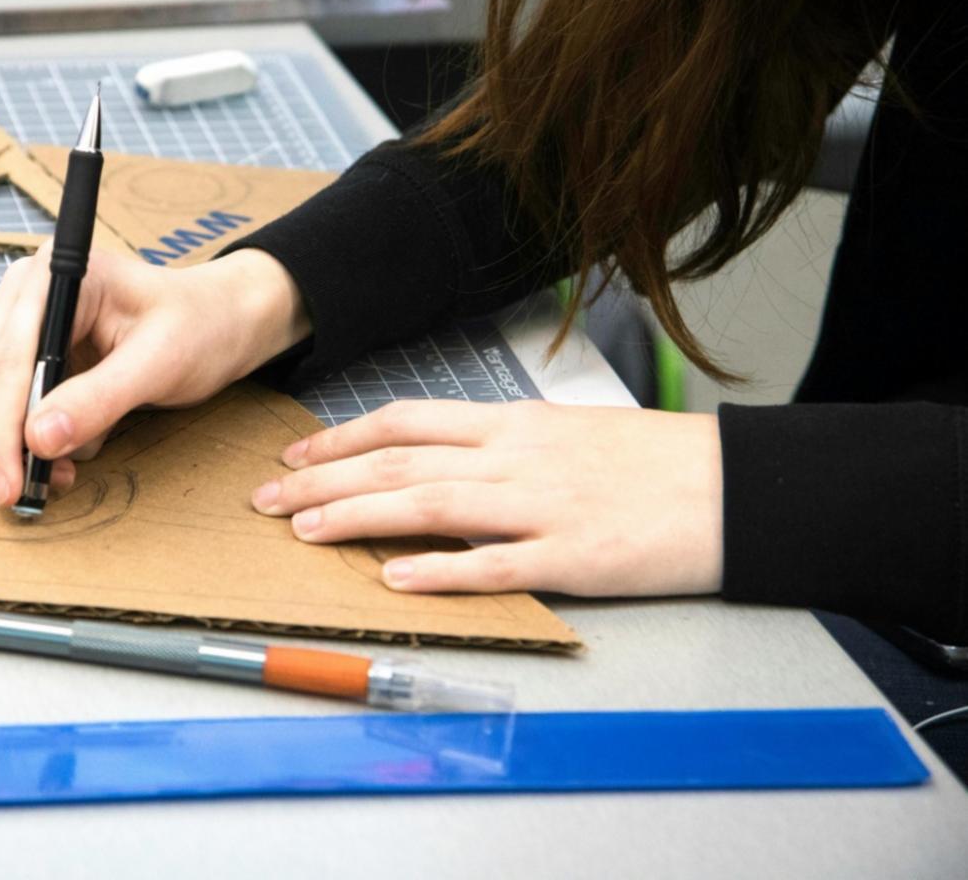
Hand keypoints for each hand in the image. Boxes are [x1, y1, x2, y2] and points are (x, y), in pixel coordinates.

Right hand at [0, 247, 309, 508]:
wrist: (217, 322)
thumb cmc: (199, 326)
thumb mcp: (160, 362)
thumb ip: (99, 399)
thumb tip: (39, 439)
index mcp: (57, 275)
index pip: (6, 357)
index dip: (0, 425)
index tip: (12, 481)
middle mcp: (27, 292)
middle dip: (5, 441)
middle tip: (37, 489)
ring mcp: (20, 323)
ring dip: (14, 443)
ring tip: (66, 467)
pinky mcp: (25, 355)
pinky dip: (22, 438)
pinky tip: (65, 449)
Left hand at [250, 400, 723, 596]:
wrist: (735, 486)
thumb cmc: (652, 462)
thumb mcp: (567, 433)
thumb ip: (501, 446)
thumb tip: (441, 464)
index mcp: (511, 424)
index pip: (406, 421)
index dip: (340, 438)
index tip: (292, 455)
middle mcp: (515, 457)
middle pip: (399, 462)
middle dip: (322, 480)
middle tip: (265, 500)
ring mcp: (541, 506)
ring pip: (430, 506)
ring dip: (358, 518)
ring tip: (303, 531)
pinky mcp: (572, 556)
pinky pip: (493, 565)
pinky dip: (440, 572)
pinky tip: (394, 578)